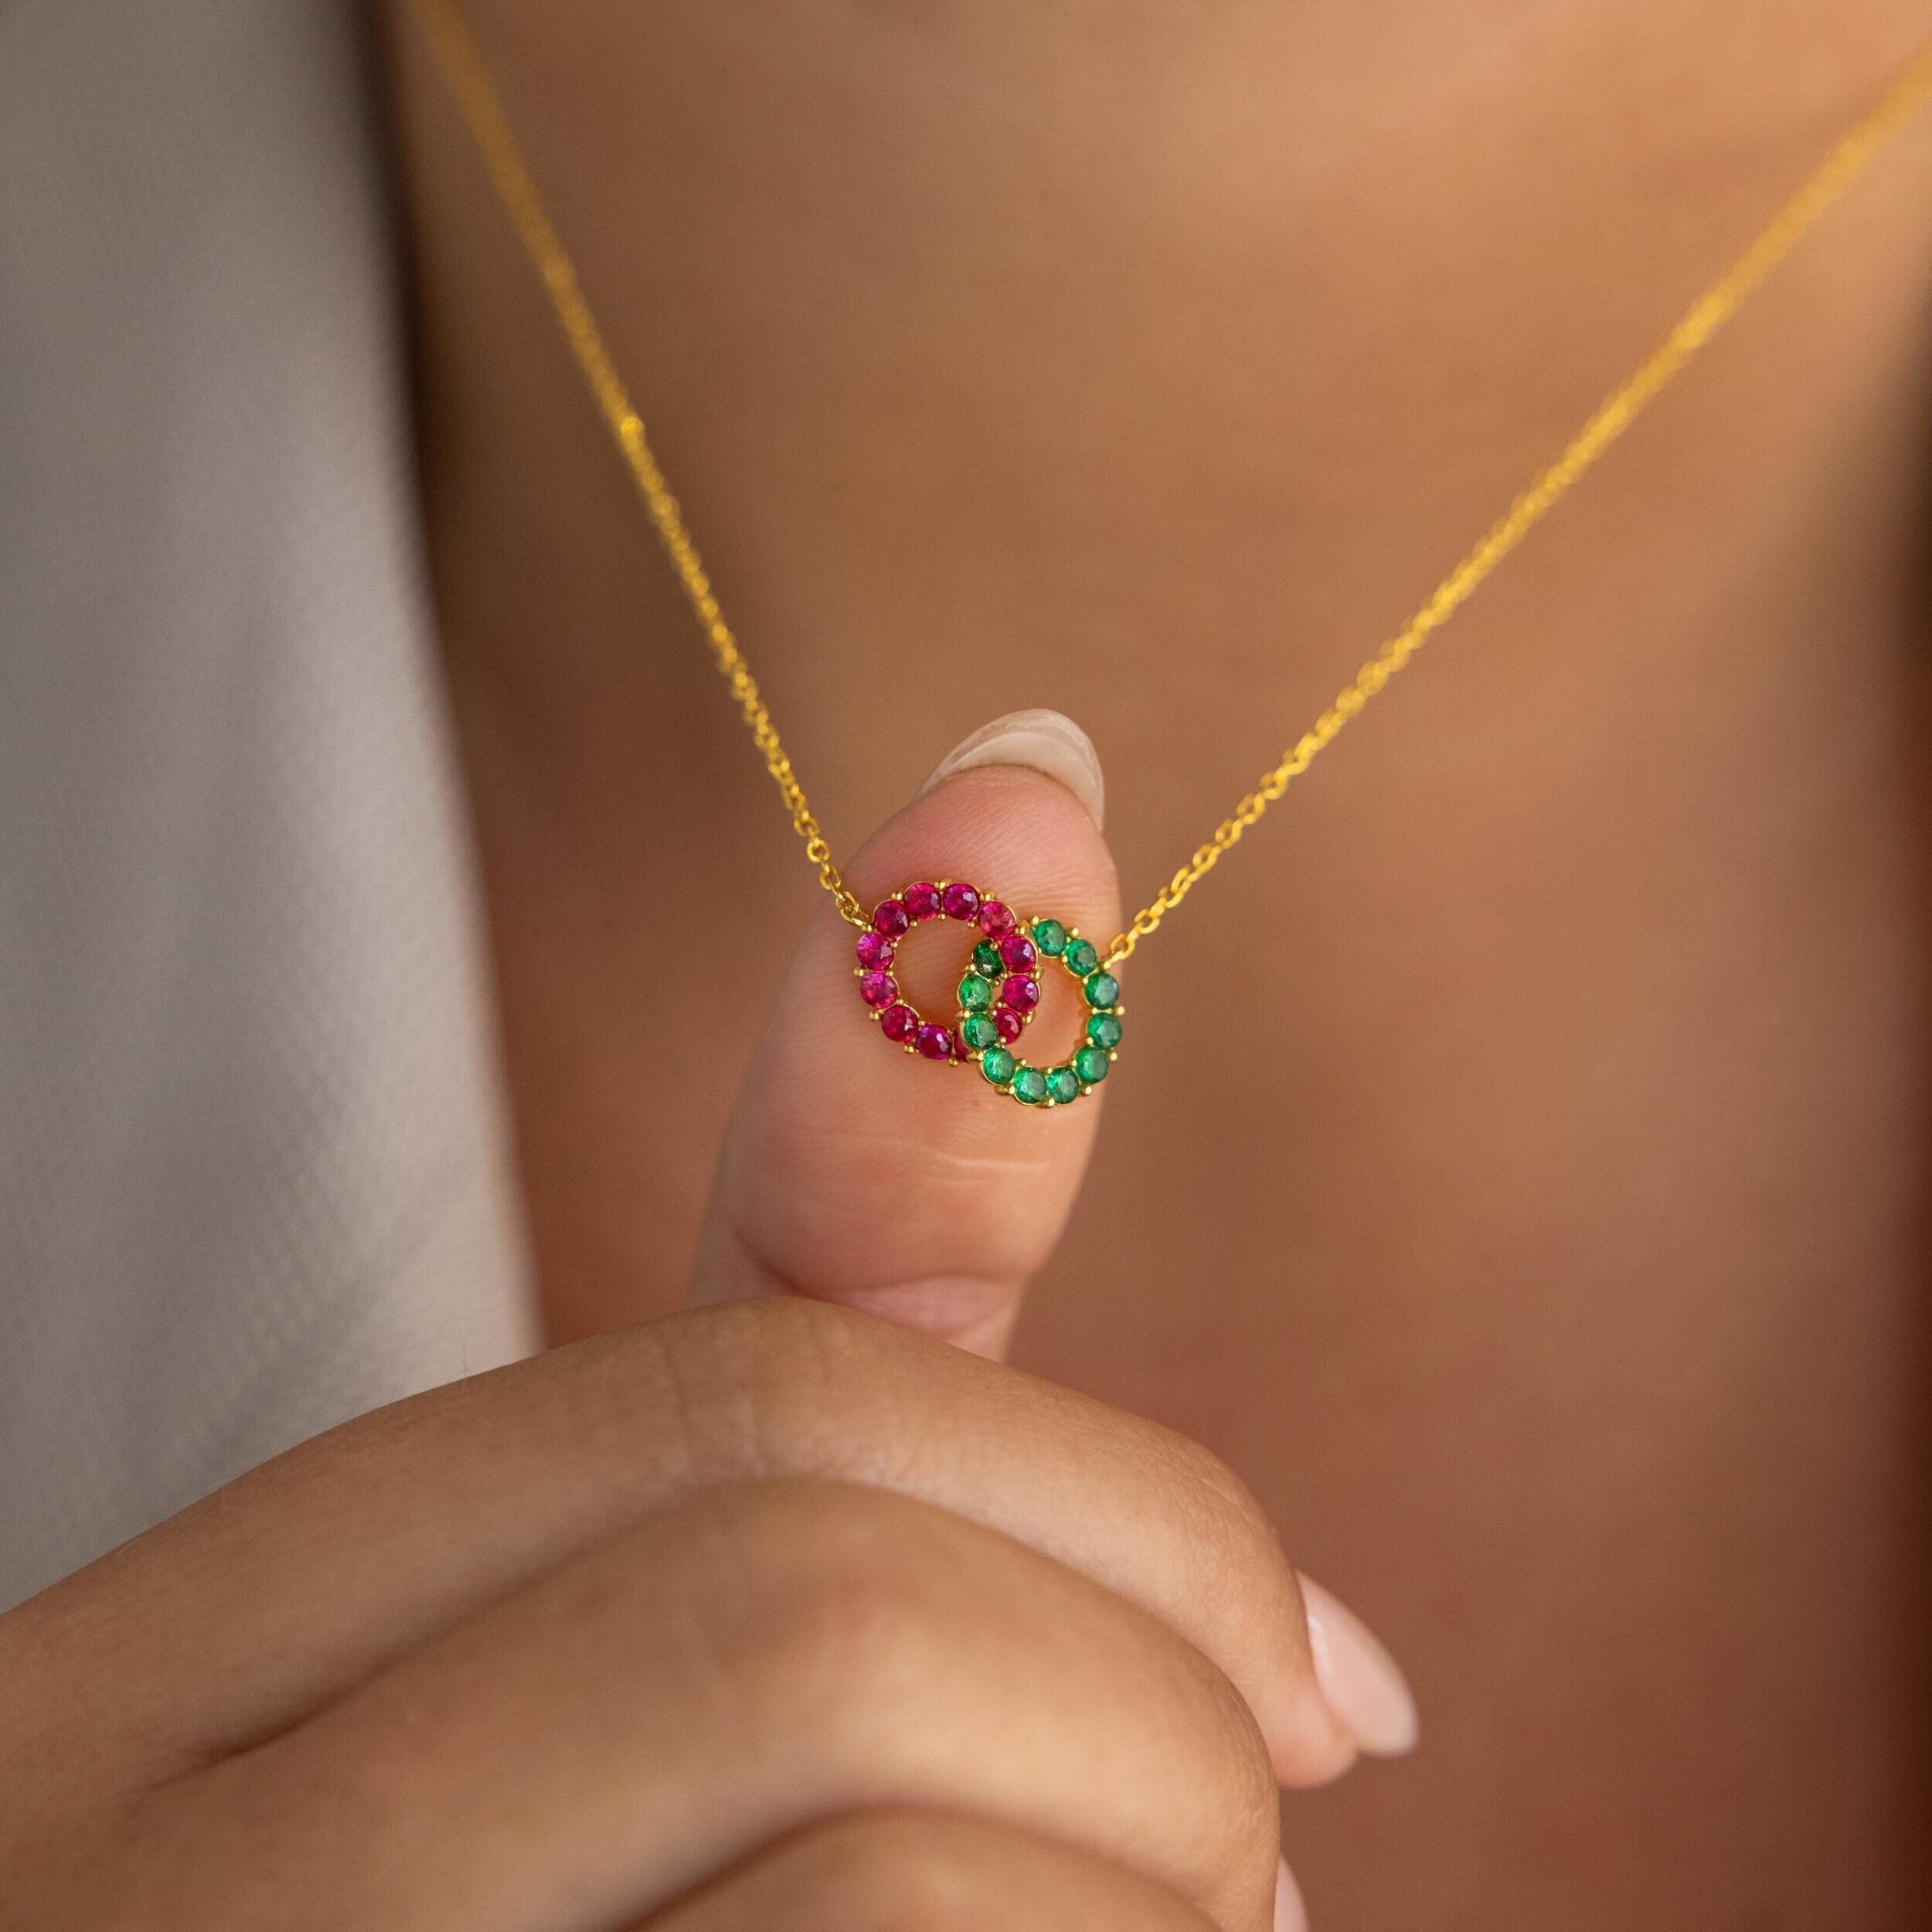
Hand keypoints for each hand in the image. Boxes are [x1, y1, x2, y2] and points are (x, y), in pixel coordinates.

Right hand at [1, 715, 1412, 1930]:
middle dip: (1159, 1696)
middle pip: (822, 1583)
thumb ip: (844, 1254)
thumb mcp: (649, 1627)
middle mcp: (121, 1858)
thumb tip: (1038, 757)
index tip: (1332, 1671)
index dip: (1125, 1508)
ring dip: (1162, 1902)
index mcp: (164, 1676)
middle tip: (1267, 1861)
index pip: (737, 1415)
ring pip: (891, 1837)